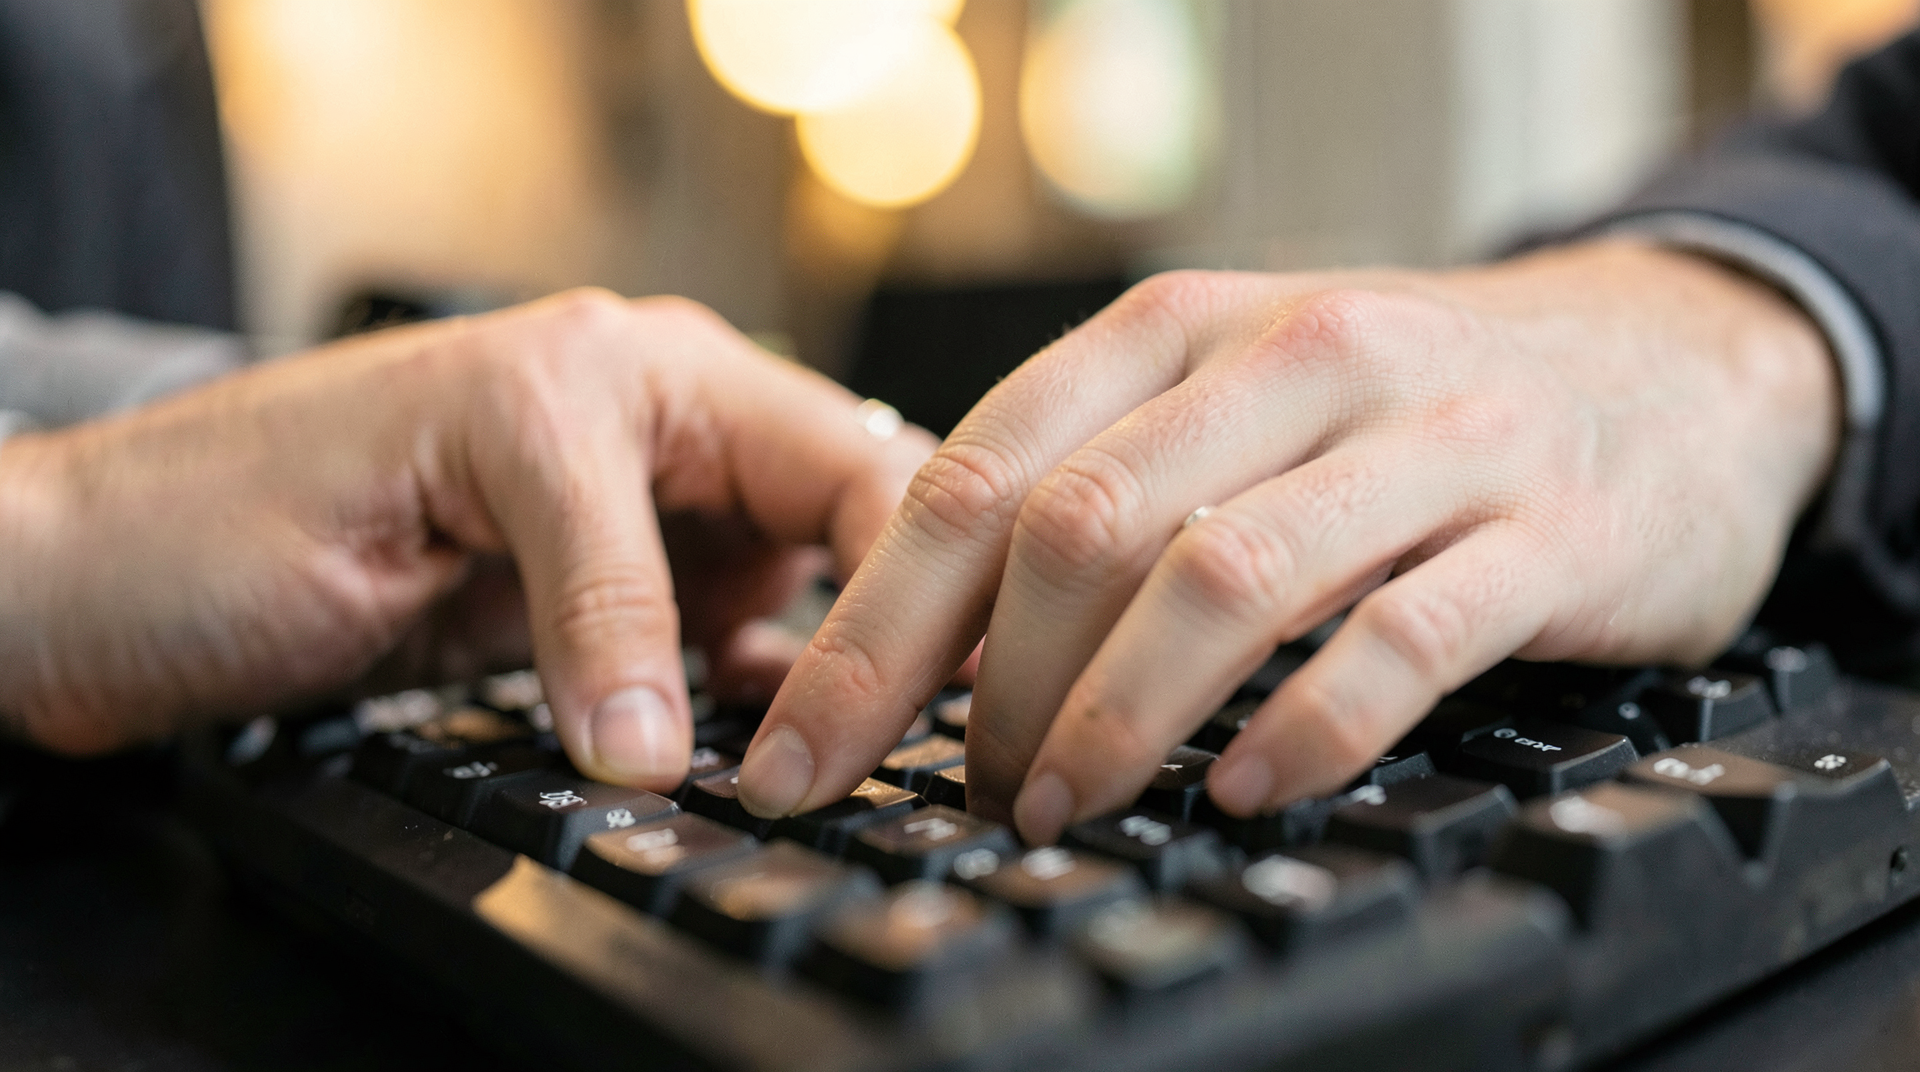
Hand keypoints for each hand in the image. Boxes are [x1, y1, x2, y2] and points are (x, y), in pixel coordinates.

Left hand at [0, 289, 934, 790]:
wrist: (80, 596)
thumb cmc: (205, 516)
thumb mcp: (431, 523)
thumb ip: (587, 608)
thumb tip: (675, 745)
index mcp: (629, 370)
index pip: (843, 460)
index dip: (909, 573)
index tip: (933, 689)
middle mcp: (648, 434)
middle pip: (846, 523)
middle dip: (893, 629)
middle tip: (923, 738)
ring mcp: (621, 526)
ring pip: (795, 593)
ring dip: (828, 675)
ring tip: (859, 756)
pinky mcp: (587, 607)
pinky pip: (715, 648)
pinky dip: (751, 703)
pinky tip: (761, 747)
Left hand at [738, 240, 1840, 842]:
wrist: (1673, 357)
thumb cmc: (1411, 402)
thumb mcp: (1238, 396)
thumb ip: (1100, 483)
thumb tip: (930, 644)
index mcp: (1183, 331)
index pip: (981, 471)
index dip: (871, 627)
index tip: (805, 750)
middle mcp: (1293, 362)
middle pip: (1078, 528)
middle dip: (985, 691)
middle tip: (965, 796)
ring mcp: (1425, 441)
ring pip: (1223, 578)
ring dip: (1118, 718)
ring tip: (1062, 810)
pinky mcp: (1543, 532)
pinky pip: (1401, 637)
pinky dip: (1308, 725)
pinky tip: (1247, 789)